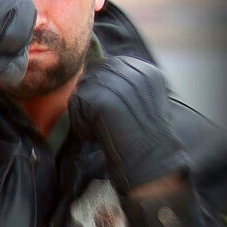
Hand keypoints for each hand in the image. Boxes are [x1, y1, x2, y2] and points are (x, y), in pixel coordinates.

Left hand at [69, 56, 185, 193]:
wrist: (151, 162)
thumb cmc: (145, 136)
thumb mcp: (143, 100)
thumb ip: (124, 83)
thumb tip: (94, 72)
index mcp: (145, 70)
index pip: (109, 64)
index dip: (101, 84)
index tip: (104, 105)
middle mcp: (131, 72)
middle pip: (93, 72)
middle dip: (91, 93)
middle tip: (100, 118)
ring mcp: (116, 85)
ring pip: (82, 87)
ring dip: (85, 109)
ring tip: (100, 127)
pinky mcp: (101, 100)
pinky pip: (75, 103)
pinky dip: (80, 122)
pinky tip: (95, 134)